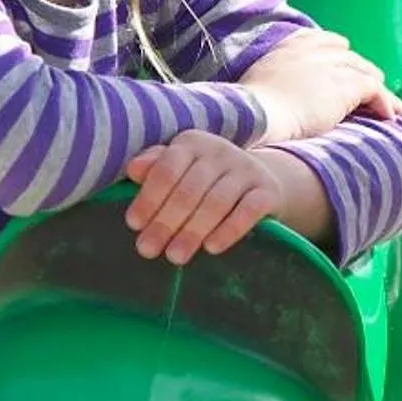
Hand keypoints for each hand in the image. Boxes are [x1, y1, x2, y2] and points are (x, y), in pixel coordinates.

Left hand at [124, 133, 331, 262]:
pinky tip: (212, 249)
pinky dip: (229, 230)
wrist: (260, 182)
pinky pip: (248, 211)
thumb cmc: (205, 180)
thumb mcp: (179, 169)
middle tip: (147, 250)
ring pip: (216, 202)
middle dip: (166, 222)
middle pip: (189, 189)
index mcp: (191, 144)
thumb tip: (132, 170)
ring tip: (175, 256)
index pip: (166, 169)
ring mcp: (246, 170)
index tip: (133, 224)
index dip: (148, 197)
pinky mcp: (268, 190)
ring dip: (193, 231)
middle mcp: (220, 151)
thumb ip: (154, 168)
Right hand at [241, 28, 395, 141]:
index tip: (342, 62)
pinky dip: (385, 102)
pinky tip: (389, 116)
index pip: (321, 40)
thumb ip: (272, 80)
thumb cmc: (248, 109)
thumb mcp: (255, 84)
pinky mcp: (345, 87)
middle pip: (347, 55)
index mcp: (288, 47)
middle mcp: (312, 52)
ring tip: (389, 103)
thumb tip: (273, 94)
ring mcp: (330, 67)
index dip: (336, 52)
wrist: (256, 115)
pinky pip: (373, 90)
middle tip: (370, 84)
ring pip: (364, 72)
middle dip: (360, 69)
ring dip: (377, 88)